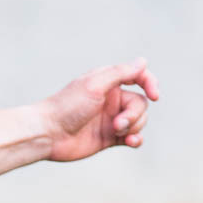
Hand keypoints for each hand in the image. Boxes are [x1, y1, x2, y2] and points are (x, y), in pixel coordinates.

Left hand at [42, 57, 159, 162]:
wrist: (47, 134)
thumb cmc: (67, 106)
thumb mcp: (95, 85)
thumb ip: (120, 73)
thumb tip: (143, 61)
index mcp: (109, 82)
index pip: (139, 77)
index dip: (150, 83)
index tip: (154, 95)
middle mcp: (112, 100)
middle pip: (140, 104)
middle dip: (134, 114)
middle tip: (116, 123)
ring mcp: (111, 119)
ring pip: (138, 121)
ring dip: (133, 126)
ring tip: (115, 131)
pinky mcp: (109, 138)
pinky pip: (132, 137)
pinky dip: (135, 139)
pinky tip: (131, 141)